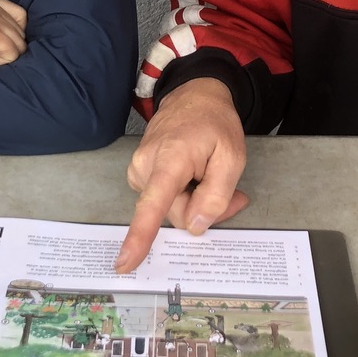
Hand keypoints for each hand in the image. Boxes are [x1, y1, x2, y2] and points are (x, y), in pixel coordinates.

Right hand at [115, 78, 247, 272]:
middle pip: (174, 213)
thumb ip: (217, 195)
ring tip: (210, 172)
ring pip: (170, 207)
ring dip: (194, 200)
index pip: (153, 204)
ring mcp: (138, 168)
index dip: (140, 236)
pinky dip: (183, 193)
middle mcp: (145, 165)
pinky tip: (195, 173)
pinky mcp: (139, 171)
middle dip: (203, 209)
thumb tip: (195, 227)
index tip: (125, 262)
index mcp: (169, 159)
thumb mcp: (232, 157)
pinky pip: (163, 197)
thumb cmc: (214, 123)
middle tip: (232, 192)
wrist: (194, 94)